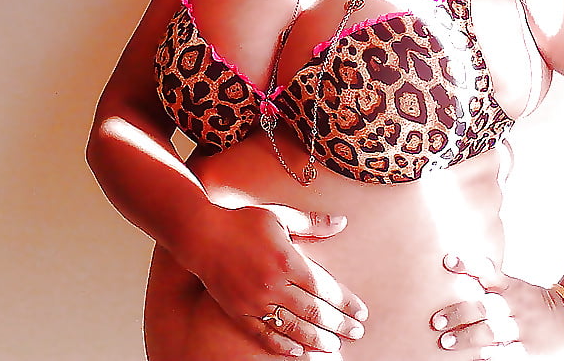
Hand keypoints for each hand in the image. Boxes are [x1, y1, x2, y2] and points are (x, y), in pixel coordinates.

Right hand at [183, 203, 366, 356]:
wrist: (202, 234)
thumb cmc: (243, 221)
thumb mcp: (280, 216)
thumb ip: (313, 223)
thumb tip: (342, 222)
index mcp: (288, 260)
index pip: (325, 289)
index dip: (346, 303)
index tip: (361, 313)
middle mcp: (274, 284)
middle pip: (314, 311)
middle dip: (339, 325)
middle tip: (356, 333)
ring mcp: (255, 301)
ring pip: (292, 327)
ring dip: (316, 339)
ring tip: (333, 346)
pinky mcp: (238, 311)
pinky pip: (263, 334)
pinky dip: (281, 345)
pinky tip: (297, 352)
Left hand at [430, 254, 563, 357]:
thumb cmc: (530, 302)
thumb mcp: (514, 286)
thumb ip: (488, 280)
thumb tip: (451, 264)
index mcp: (512, 286)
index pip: (489, 271)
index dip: (469, 265)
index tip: (448, 261)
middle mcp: (517, 305)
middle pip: (486, 306)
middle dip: (460, 313)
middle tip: (436, 321)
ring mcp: (524, 328)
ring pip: (493, 331)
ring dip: (468, 336)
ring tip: (446, 342)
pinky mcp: (529, 350)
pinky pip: (510, 353)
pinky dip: (494, 355)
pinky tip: (479, 356)